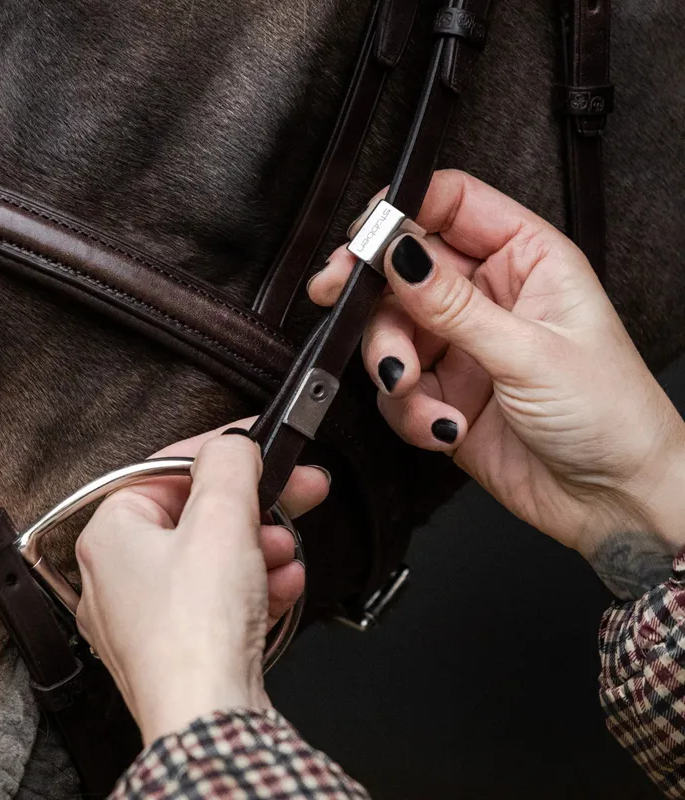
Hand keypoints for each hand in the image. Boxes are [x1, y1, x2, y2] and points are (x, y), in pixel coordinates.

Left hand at [74, 421, 328, 745]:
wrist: (208, 719)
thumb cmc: (195, 629)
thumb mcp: (220, 518)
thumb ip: (228, 463)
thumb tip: (233, 445)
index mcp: (111, 533)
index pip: (171, 468)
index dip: (225, 450)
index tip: (263, 444)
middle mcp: (119, 574)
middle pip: (199, 515)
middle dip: (255, 508)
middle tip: (298, 493)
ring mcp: (147, 615)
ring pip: (214, 558)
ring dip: (261, 549)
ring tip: (287, 553)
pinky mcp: (179, 645)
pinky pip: (220, 599)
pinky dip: (255, 587)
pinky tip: (282, 586)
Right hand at [311, 172, 684, 595]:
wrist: (613, 499)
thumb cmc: (610, 414)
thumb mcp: (528, 351)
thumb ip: (452, 304)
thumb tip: (397, 253)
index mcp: (525, 259)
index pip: (450, 204)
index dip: (402, 211)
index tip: (365, 239)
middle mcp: (489, 295)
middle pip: (404, 270)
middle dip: (373, 296)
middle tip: (337, 300)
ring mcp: (462, 345)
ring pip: (391, 331)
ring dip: (391, 363)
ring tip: (412, 389)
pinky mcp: (444, 392)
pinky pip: (397, 389)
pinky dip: (408, 410)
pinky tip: (445, 427)